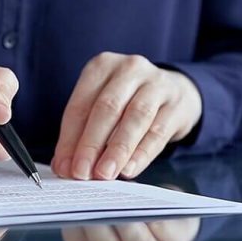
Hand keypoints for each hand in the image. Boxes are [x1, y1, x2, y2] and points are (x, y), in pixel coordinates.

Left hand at [51, 53, 202, 180]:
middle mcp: (129, 69)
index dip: (70, 139)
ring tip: (104, 174)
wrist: (174, 92)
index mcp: (102, 66)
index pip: (80, 105)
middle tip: (81, 172)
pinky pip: (158, 131)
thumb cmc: (128, 101)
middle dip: (91, 144)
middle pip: (107, 108)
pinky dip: (142, 153)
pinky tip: (129, 169)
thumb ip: (81, 134)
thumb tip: (64, 167)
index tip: (64, 166)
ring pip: (135, 118)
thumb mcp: (102, 107)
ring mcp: (157, 83)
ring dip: (117, 150)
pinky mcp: (177, 104)